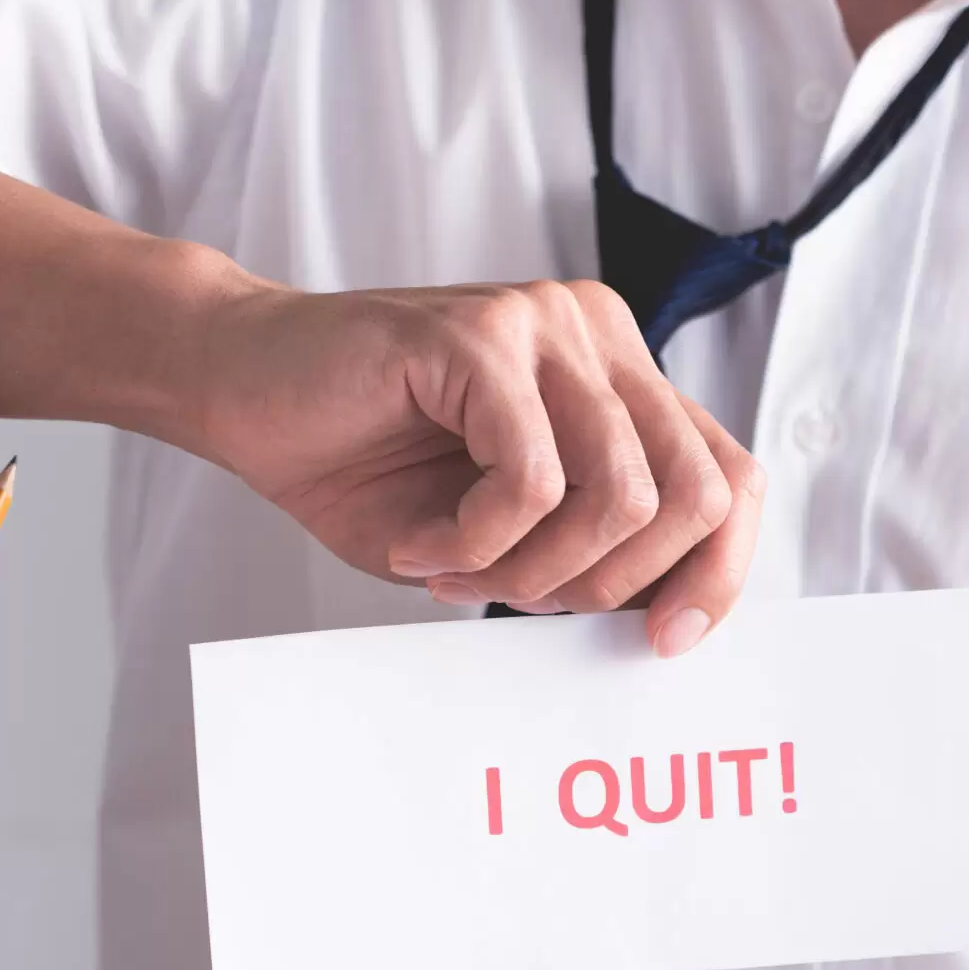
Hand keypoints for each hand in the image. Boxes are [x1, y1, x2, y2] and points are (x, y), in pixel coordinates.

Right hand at [177, 274, 761, 656]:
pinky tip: (422, 545)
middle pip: (698, 494)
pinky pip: (533, 481)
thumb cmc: (361, 462)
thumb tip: (665, 619)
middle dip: (615, 585)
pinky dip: (477, 543)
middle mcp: (599, 337)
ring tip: (458, 570)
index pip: (730, 478)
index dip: (716, 574)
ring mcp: (546, 325)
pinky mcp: (484, 335)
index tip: (663, 644)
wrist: (239, 388)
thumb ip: (587, 554)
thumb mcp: (500, 534)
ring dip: (536, 570)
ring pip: (622, 495)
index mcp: (620, 379)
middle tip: (522, 599)